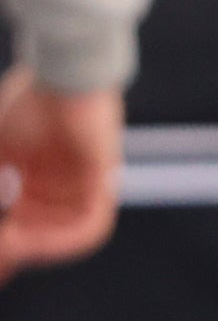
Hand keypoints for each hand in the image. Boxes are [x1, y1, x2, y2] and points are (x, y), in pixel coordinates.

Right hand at [0, 69, 122, 278]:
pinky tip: (24, 240)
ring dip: (31, 247)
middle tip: (2, 249)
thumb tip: (1, 220)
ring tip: (7, 243)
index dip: (9, 243)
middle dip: (15, 249)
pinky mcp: (104, 180)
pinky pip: (90, 227)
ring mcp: (86, 183)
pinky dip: (57, 241)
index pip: (25, 223)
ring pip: (63, 235)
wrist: (60, 71)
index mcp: (41, 175)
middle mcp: (66, 183)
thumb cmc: (27, 102)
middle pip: (42, 233)